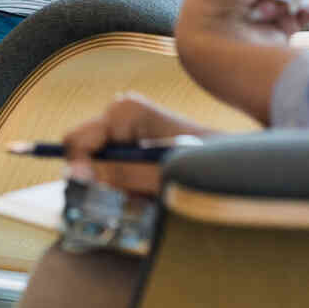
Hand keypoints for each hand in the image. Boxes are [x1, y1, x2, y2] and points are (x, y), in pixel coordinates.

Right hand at [60, 92, 213, 196]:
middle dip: (102, 180)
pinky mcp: (133, 137)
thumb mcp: (156, 175)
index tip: (100, 194)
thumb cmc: (201, 165)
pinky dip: (127, 183)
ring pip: (99, 165)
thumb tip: (76, 174)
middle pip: (85, 154)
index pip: (76, 142)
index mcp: (122, 112)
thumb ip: (116, 174)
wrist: (232, 163)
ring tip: (148, 193)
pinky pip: (113, 166)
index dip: (80, 172)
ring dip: (117, 186)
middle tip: (133, 195)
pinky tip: (150, 187)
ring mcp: (126, 123)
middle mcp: (120, 112)